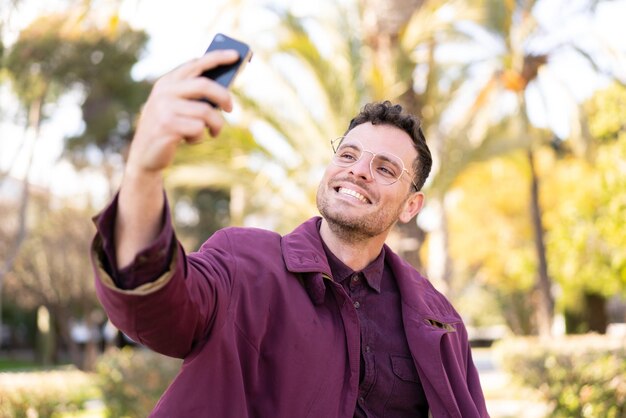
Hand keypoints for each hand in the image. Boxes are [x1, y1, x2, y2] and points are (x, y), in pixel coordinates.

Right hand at [126, 49, 239, 174]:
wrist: (144, 155)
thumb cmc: (168, 129)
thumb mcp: (177, 107)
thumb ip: (193, 96)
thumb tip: (224, 89)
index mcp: (167, 83)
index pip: (195, 64)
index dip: (217, 58)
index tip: (236, 55)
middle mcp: (164, 92)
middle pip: (205, 85)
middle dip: (223, 96)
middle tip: (231, 108)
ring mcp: (164, 108)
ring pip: (206, 111)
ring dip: (215, 125)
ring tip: (213, 132)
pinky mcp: (167, 126)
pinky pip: (198, 128)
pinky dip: (200, 137)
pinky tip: (190, 140)